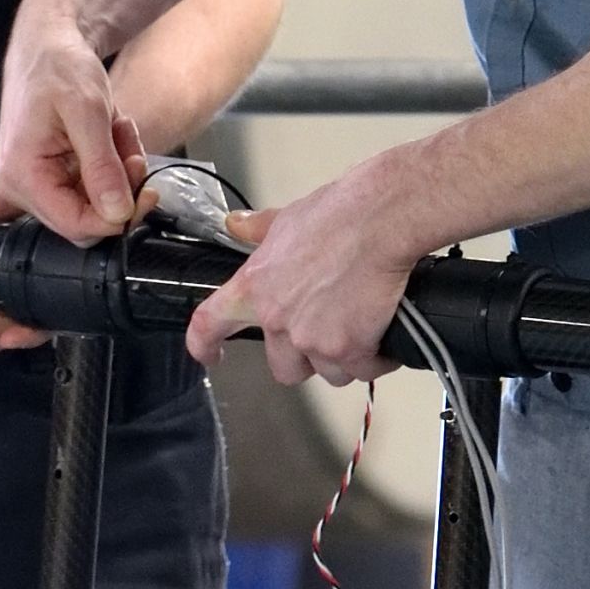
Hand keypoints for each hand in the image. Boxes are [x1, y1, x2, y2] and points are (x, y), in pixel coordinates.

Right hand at [0, 0, 144, 241]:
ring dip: (118, 170)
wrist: (49, 44)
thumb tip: (117, 212)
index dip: (117, 216)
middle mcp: (19, 187)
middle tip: (132, 151)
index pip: (75, 226)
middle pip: (86, 219)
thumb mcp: (88, 113)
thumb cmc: (59, 67)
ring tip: (116, 129)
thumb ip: (101, 167)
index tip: (145, 189)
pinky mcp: (50, 176)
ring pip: (94, 203)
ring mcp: (34, 183)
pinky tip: (109, 133)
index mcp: (21, 175)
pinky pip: (91, 187)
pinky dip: (111, 163)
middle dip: (119, 187)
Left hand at [188, 158, 422, 386]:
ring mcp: (312, 340)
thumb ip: (259, 230)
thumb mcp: (286, 219)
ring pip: (329, 373)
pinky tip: (385, 335)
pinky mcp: (348, 349)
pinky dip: (377, 358)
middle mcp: (277, 320)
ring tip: (364, 328)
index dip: (204, 344)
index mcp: (254, 288)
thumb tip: (238, 224)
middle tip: (328, 335)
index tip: (211, 355)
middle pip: (284, 368)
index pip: (210, 325)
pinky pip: (363, 370)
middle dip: (306, 359)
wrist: (378, 221)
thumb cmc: (338, 215)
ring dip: (345, 359)